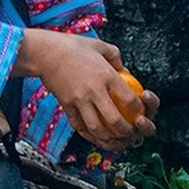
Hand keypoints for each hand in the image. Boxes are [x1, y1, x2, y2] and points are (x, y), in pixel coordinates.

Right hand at [18, 30, 157, 152]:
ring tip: (117, 142)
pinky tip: (97, 139)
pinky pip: (80, 127)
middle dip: (126, 131)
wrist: (47, 53)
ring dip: (109, 140)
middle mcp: (94, 90)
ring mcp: (79, 101)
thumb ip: (115, 57)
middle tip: (132, 133)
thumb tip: (124, 70)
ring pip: (97, 129)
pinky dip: (90, 136)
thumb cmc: (74, 46)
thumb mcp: (100, 46)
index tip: (141, 112)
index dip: (138, 109)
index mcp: (105, 74)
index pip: (128, 98)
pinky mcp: (67, 107)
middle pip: (114, 120)